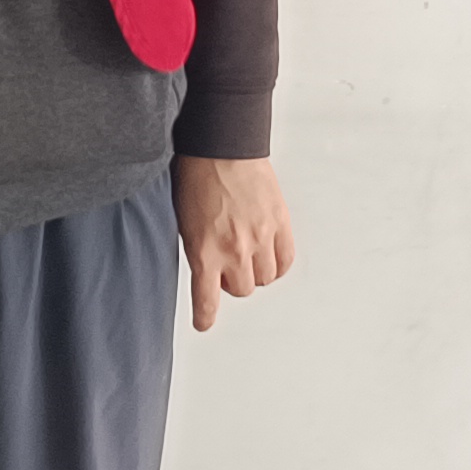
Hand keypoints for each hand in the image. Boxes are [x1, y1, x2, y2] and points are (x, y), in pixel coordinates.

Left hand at [174, 156, 295, 333]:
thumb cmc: (197, 176)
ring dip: (256, 272)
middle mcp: (234, 250)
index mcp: (204, 251)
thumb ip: (199, 249)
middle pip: (242, 290)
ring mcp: (260, 238)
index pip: (207, 300)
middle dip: (233, 282)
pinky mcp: (279, 224)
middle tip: (227, 266)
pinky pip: (285, 261)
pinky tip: (269, 254)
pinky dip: (278, 264)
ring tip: (248, 255)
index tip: (204, 323)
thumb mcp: (185, 221)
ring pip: (265, 278)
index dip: (206, 317)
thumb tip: (207, 268)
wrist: (222, 145)